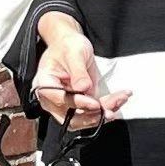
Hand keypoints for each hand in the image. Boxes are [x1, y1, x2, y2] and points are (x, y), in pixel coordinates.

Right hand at [33, 12, 129, 127]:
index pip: (59, 99)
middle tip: (111, 107)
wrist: (71, 47)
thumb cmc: (67, 46)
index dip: (77, 103)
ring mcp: (67, 105)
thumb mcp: (74, 53)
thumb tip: (83, 88)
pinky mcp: (80, 107)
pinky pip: (93, 114)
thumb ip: (78, 71)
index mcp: (44, 84)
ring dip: (104, 113)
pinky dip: (107, 109)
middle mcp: (53, 100)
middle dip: (93, 115)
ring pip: (85, 119)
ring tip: (120, 99)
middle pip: (71, 117)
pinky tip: (119, 100)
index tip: (94, 103)